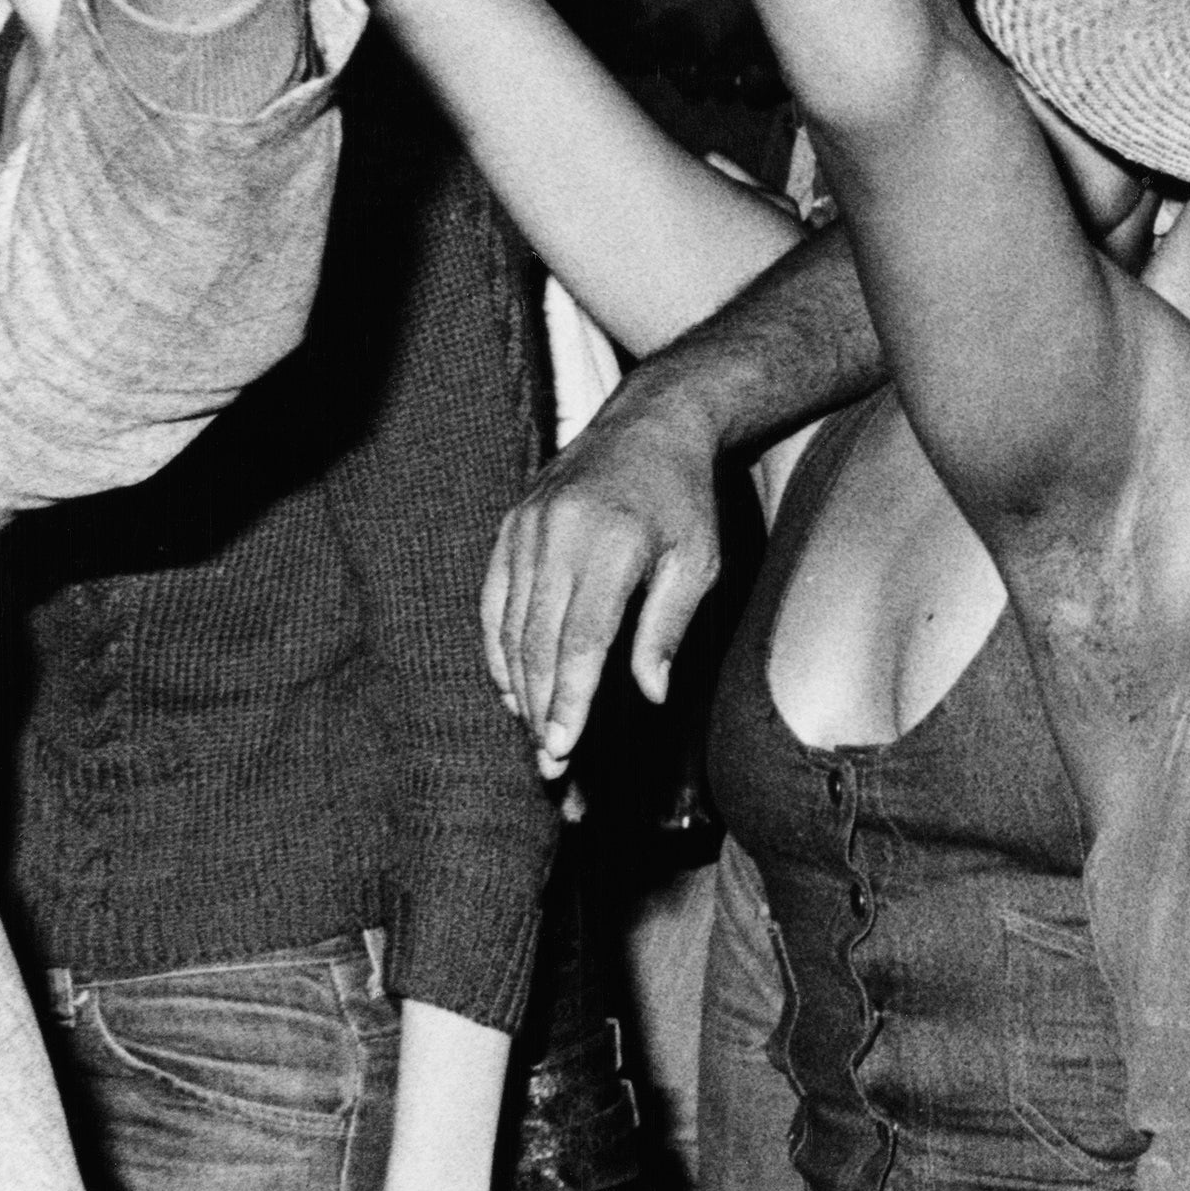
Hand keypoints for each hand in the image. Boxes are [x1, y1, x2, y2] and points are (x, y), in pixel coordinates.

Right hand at [482, 383, 725, 775]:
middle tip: (549, 765)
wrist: (649, 424)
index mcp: (610, 544)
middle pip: (537, 642)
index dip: (568, 700)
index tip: (563, 749)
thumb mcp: (697, 562)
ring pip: (509, 626)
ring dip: (518, 687)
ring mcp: (526, 529)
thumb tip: (650, 693)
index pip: (579, 640)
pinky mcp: (510, 527)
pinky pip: (492, 600)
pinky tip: (511, 687)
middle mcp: (557, 535)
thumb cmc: (685, 501)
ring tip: (533, 735)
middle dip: (541, 709)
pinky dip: (497, 648)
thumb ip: (667, 626)